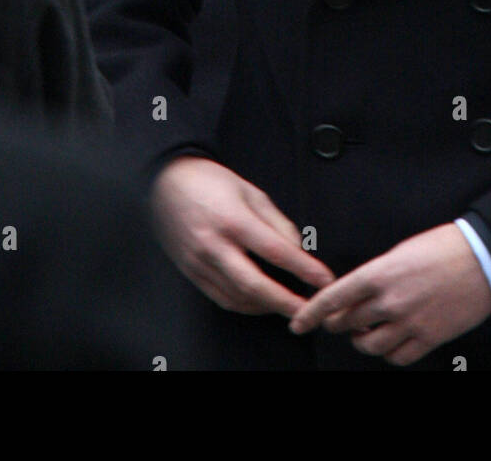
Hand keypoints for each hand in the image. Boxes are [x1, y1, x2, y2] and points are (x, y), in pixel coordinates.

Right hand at [150, 156, 334, 315]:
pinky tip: (259, 303)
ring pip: (237, 297)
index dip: (303, 269)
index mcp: (233, 219)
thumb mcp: (250, 191)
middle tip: (308, 310)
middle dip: (285, 302)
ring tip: (288, 306)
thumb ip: (276, 222)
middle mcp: (214, 244)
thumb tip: (297, 249)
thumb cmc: (209, 181)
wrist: (166, 181)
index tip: (324, 279)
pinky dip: (244, 305)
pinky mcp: (190, 271)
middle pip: (254, 284)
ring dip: (266, 307)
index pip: (276, 251)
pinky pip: (220, 297)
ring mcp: (199, 261)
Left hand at [288, 223, 490, 365]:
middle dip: (338, 324)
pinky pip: (398, 358)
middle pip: (348, 324)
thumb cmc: (443, 247)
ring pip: (370, 346)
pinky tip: (391, 342)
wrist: (483, 260)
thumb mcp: (401, 251)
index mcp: (380, 274)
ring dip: (363, 341)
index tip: (298, 323)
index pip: (334, 298)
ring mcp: (409, 323)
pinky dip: (390, 353)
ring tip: (367, 332)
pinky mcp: (429, 338)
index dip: (312, 313)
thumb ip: (377, 274)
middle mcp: (390, 301)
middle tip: (339, 321)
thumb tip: (359, 292)